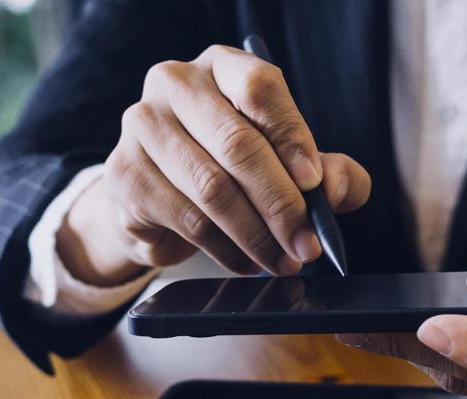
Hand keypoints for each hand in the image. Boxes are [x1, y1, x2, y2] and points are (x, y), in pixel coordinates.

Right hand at [61, 45, 370, 285]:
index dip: (292, 137)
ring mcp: (143, 126)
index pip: (259, 87)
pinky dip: (226, 251)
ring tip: (283, 262)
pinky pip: (187, 220)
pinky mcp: (126, 175)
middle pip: (237, 144)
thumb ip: (326, 172)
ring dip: (256, 236)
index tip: (316, 186)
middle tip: (306, 245)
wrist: (156, 198)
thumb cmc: (229, 169)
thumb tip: (339, 189)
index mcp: (222, 66)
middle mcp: (175, 83)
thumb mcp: (286, 164)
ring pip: (212, 189)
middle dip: (281, 204)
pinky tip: (247, 264)